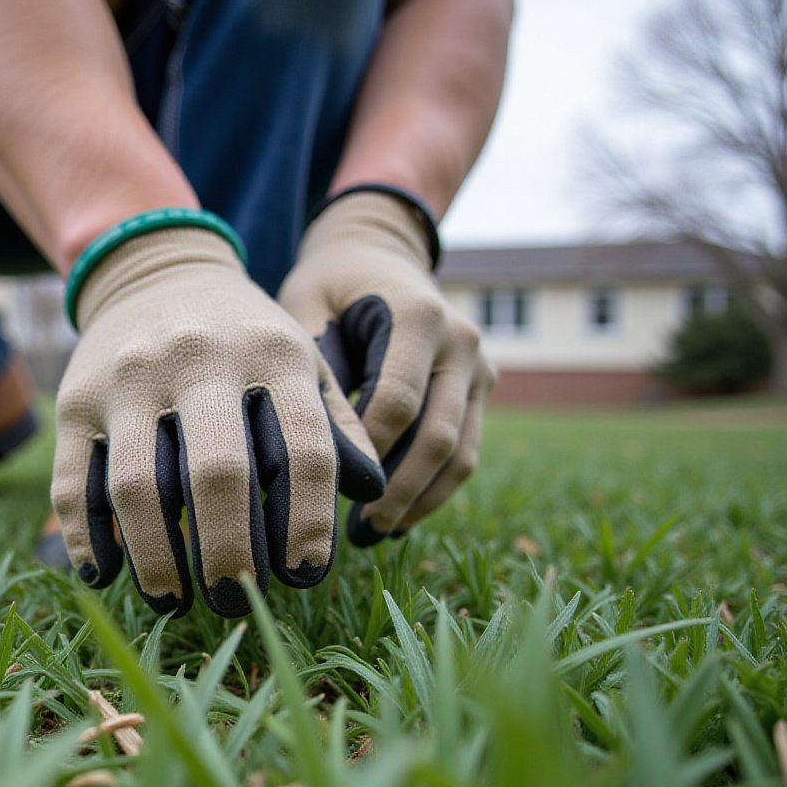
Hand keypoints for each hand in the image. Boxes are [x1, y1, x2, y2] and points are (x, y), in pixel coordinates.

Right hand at [52, 223, 384, 617]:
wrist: (156, 269)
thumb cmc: (246, 337)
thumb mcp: (301, 358)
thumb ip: (336, 422)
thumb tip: (373, 494)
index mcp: (272, 353)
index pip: (301, 448)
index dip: (308, 520)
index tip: (306, 575)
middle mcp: (197, 360)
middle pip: (216, 474)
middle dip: (229, 554)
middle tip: (238, 602)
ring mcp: (127, 379)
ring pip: (136, 486)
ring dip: (157, 558)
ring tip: (175, 601)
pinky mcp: (74, 401)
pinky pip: (74, 483)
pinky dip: (87, 537)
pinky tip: (107, 573)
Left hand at [279, 189, 495, 544]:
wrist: (377, 252)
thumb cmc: (328, 286)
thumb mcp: (304, 310)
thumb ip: (314, 371)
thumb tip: (313, 453)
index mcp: (419, 316)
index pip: (396, 403)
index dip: (365, 453)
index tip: (326, 489)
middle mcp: (462, 341)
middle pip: (438, 436)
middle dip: (397, 492)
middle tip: (355, 533)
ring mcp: (480, 365)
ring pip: (462, 453)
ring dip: (421, 501)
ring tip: (375, 534)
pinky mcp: (482, 387)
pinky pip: (466, 450)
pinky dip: (434, 489)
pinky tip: (395, 517)